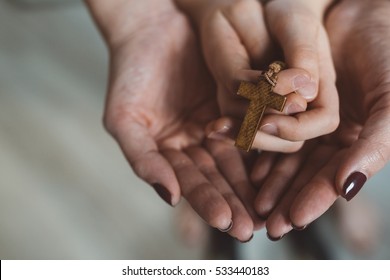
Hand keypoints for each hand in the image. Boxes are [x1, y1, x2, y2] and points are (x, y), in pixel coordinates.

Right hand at [85, 0, 260, 240]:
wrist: (151, 25)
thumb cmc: (129, 72)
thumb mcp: (124, 119)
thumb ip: (142, 159)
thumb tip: (169, 197)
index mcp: (168, 152)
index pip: (189, 182)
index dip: (206, 202)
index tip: (226, 221)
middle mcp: (193, 142)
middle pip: (217, 176)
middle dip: (234, 201)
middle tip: (254, 227)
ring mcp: (215, 124)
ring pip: (237, 157)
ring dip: (252, 182)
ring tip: (269, 205)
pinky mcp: (234, 103)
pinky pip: (251, 126)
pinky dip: (262, 143)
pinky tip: (277, 162)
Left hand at [176, 0, 338, 151]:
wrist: (271, 13)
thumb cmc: (288, 14)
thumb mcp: (295, 24)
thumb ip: (302, 54)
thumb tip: (305, 90)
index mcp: (321, 84)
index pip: (324, 120)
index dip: (298, 126)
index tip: (269, 119)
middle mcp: (301, 102)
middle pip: (292, 141)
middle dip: (267, 138)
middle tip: (242, 129)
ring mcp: (278, 108)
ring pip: (267, 138)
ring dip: (244, 136)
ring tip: (220, 127)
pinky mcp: (256, 108)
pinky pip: (246, 128)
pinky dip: (231, 130)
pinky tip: (213, 127)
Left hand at [252, 0, 389, 239]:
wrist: (362, 15)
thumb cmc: (387, 57)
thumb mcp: (388, 106)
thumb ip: (373, 148)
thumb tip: (347, 189)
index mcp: (357, 145)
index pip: (332, 181)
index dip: (312, 201)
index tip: (291, 221)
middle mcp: (333, 140)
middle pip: (306, 177)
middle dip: (285, 199)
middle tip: (266, 222)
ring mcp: (310, 122)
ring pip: (286, 157)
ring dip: (269, 178)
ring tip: (252, 198)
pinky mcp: (291, 104)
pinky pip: (272, 128)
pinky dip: (261, 144)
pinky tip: (248, 161)